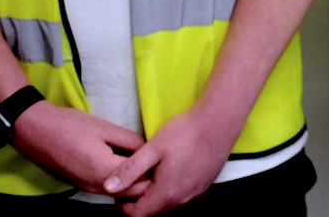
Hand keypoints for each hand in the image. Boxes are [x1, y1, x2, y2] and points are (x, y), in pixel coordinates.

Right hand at [11, 101, 152, 197]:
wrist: (36, 131)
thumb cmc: (71, 126)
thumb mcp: (106, 128)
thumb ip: (130, 142)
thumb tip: (149, 150)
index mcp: (106, 172)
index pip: (141, 183)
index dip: (156, 174)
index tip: (166, 160)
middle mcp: (97, 187)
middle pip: (132, 193)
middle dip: (147, 181)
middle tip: (159, 162)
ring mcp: (87, 188)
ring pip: (119, 193)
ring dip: (134, 182)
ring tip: (146, 162)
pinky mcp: (81, 185)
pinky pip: (107, 188)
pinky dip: (120, 182)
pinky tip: (126, 164)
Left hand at [104, 105, 238, 216]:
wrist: (220, 120)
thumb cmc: (185, 132)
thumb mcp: (152, 148)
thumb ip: (129, 170)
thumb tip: (108, 187)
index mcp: (167, 192)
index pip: (138, 214)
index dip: (124, 205)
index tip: (121, 188)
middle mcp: (183, 198)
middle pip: (154, 210)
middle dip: (141, 199)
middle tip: (135, 178)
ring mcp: (196, 192)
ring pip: (169, 202)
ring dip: (157, 194)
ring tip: (152, 171)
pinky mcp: (205, 183)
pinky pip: (183, 194)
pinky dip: (172, 188)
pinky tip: (172, 167)